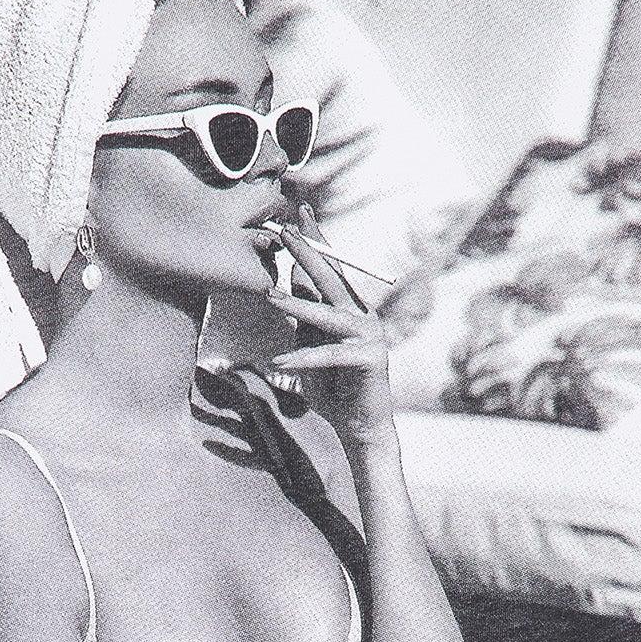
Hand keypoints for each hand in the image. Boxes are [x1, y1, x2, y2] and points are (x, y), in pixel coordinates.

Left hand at [258, 203, 395, 448]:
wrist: (358, 427)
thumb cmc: (332, 388)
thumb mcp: (309, 348)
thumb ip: (304, 319)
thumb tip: (287, 280)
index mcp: (350, 309)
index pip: (332, 269)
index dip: (316, 241)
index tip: (299, 214)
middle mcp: (363, 316)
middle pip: (332, 280)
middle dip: (308, 253)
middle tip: (284, 231)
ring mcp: (370, 336)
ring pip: (328, 315)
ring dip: (297, 305)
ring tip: (269, 296)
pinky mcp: (370, 359)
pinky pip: (329, 355)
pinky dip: (304, 360)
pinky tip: (279, 364)